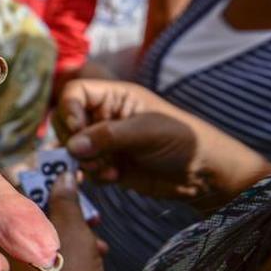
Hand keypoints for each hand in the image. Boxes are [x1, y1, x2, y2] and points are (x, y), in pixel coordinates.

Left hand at [8, 173, 102, 270]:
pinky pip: (45, 266)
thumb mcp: (72, 232)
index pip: (22, 195)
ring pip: (43, 244)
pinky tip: (92, 266)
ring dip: (74, 240)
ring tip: (101, 246)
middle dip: (68, 217)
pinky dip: (68, 261)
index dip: (51, 186)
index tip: (75, 184)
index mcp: (2, 230)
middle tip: (95, 219)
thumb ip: (65, 201)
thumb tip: (62, 175)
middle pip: (33, 220)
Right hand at [55, 79, 270, 207]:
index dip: (69, 111)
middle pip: (67, 123)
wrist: (203, 174)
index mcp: (115, 97)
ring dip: (85, 162)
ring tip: (109, 169)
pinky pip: (85, 167)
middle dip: (75, 142)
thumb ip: (108, 136)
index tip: (78, 132)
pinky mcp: (108, 163)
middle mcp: (105, 116)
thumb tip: (72, 145)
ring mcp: (106, 141)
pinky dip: (94, 174)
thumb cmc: (182, 141)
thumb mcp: (146, 132)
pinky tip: (115, 177)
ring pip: (73, 148)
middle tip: (93, 157)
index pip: (75, 93)